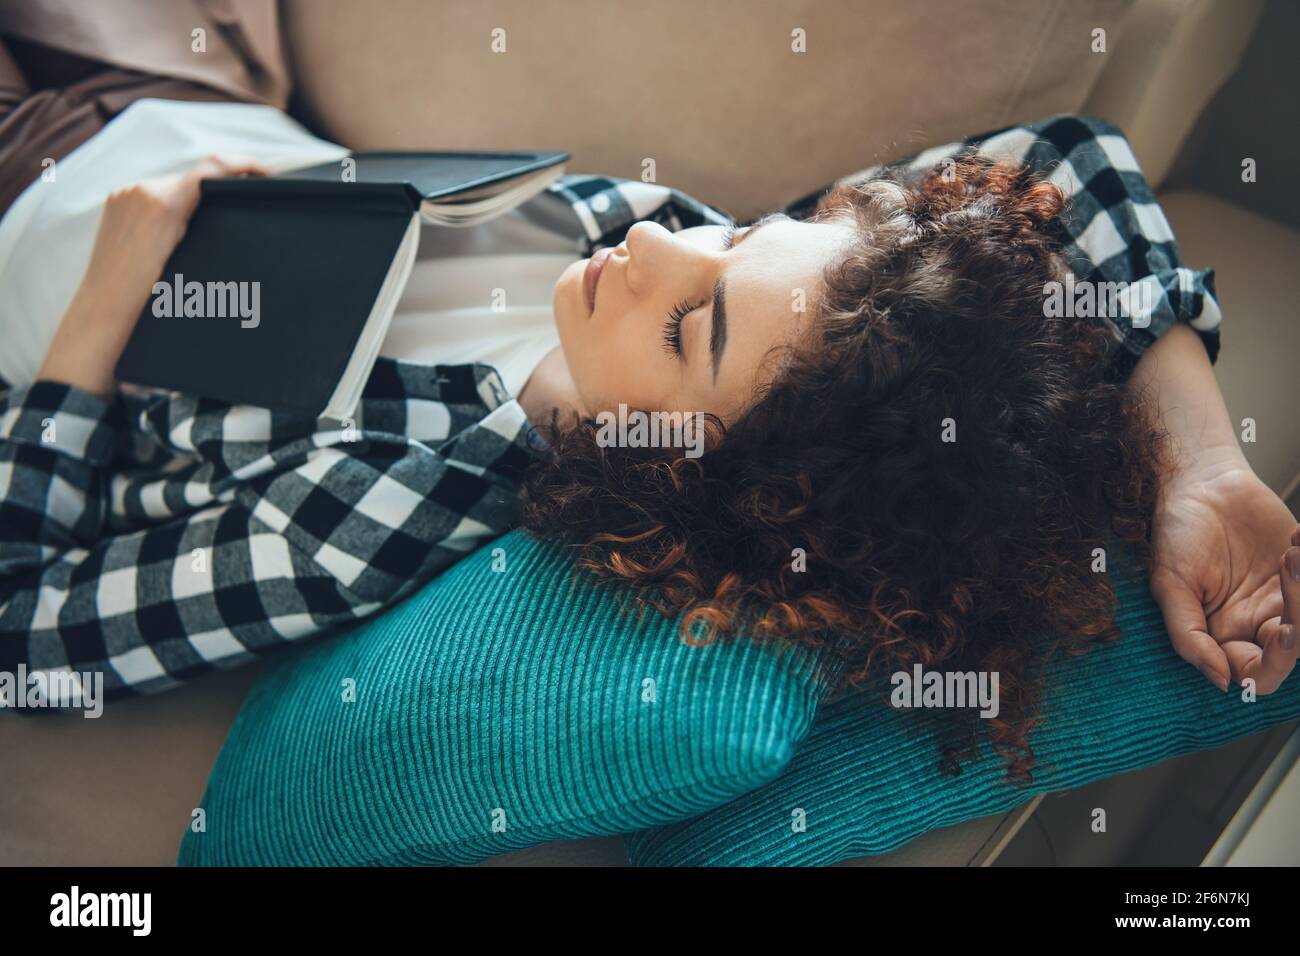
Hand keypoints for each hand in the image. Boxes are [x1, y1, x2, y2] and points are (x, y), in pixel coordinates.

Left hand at [38, 154, 268, 396]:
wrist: (105, 315)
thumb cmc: (151, 301)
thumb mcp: (192, 261)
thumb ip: (206, 222)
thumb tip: (227, 204)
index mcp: (164, 203)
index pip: (213, 168)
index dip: (245, 164)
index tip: (267, 173)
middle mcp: (141, 191)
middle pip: (195, 176)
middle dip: (220, 187)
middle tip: (246, 202)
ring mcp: (124, 195)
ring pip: (174, 185)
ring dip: (194, 198)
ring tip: (212, 223)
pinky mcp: (115, 204)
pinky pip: (153, 194)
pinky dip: (172, 205)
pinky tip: (181, 230)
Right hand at [1150, 453, 1298, 694]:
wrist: (1201, 483)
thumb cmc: (1176, 532)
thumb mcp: (1170, 586)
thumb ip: (1188, 636)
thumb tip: (1220, 681)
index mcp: (1222, 634)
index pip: (1256, 674)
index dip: (1273, 664)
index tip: (1281, 633)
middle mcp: (1255, 621)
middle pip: (1293, 649)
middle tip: (1288, 573)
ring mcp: (1281, 597)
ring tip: (1290, 551)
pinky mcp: (1299, 570)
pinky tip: (1295, 540)